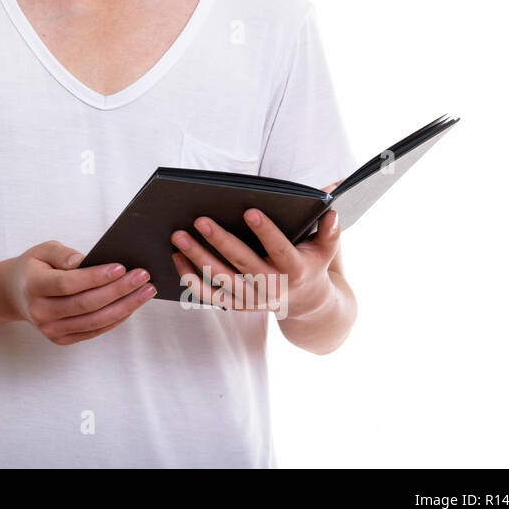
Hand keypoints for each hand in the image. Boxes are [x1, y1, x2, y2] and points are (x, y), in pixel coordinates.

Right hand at [3, 240, 155, 344]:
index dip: (95, 277)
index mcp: (33, 286)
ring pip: (94, 320)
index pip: (68, 284)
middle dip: (119, 290)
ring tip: (146, 291)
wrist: (16, 294)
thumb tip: (85, 261)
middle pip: (86, 304)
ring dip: (125, 306)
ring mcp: (50, 330)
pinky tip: (132, 304)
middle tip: (144, 276)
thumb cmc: (35, 267)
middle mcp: (40, 312)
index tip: (121, 266)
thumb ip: (62, 254)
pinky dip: (116, 318)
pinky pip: (94, 330)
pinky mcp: (61, 339)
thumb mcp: (42, 250)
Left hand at [169, 180, 342, 318]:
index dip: (266, 231)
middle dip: (220, 241)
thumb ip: (329, 228)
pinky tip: (176, 257)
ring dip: (197, 258)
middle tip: (199, 220)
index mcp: (296, 270)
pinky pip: (208, 294)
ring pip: (220, 279)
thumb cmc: (311, 264)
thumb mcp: (325, 248)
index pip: (280, 249)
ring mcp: (252, 299)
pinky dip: (190, 278)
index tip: (250, 211)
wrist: (307, 305)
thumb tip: (331, 203)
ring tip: (178, 236)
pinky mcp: (236, 305)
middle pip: (242, 263)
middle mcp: (273, 287)